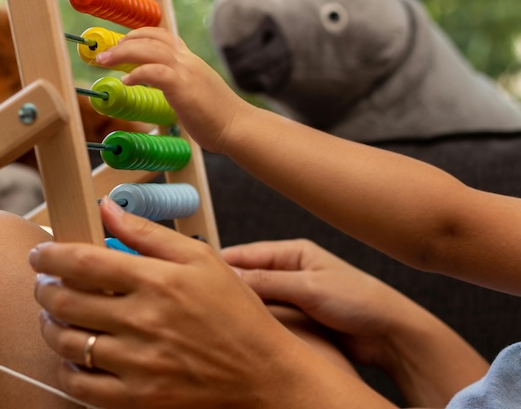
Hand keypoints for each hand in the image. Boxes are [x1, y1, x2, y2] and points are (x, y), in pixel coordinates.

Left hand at [30, 200, 387, 407]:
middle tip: (45, 284)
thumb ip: (148, 233)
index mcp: (158, 282)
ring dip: (50, 325)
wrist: (264, 375)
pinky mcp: (139, 398)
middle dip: (43, 289)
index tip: (40, 252)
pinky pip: (81, 385)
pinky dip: (67, 368)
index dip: (50, 255)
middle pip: (66, 302)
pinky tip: (75, 355)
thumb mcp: (201, 259)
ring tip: (55, 316)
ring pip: (68, 342)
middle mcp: (144, 322)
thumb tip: (107, 208)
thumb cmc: (236, 314)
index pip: (83, 263)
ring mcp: (139, 364)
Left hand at [95, 27, 250, 153]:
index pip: (163, 35)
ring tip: (105, 61)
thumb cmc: (217, 116)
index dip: (138, 34)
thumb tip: (164, 89)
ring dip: (122, 53)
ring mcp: (186, 71)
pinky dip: (137, 73)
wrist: (238, 127)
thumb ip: (180, 85)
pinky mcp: (183, 87)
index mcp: (190, 61)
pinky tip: (126, 81)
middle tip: (103, 54)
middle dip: (123, 43)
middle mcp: (187, 60)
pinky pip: (155, 72)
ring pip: (150, 49)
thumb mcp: (196, 92)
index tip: (121, 44)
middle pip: (151, 37)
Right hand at [222, 239, 422, 367]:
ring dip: (242, 307)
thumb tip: (230, 278)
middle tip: (202, 297)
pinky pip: (268, 318)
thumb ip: (268, 283)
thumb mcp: (309, 287)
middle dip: (227, 286)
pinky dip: (255, 322)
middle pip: (248, 277)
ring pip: (256, 300)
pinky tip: (243, 331)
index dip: (222, 263)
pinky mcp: (298, 319)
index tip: (197, 271)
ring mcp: (293, 296)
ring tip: (218, 316)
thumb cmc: (361, 301)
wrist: (391, 335)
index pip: (247, 253)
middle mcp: (291, 272)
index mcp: (295, 253)